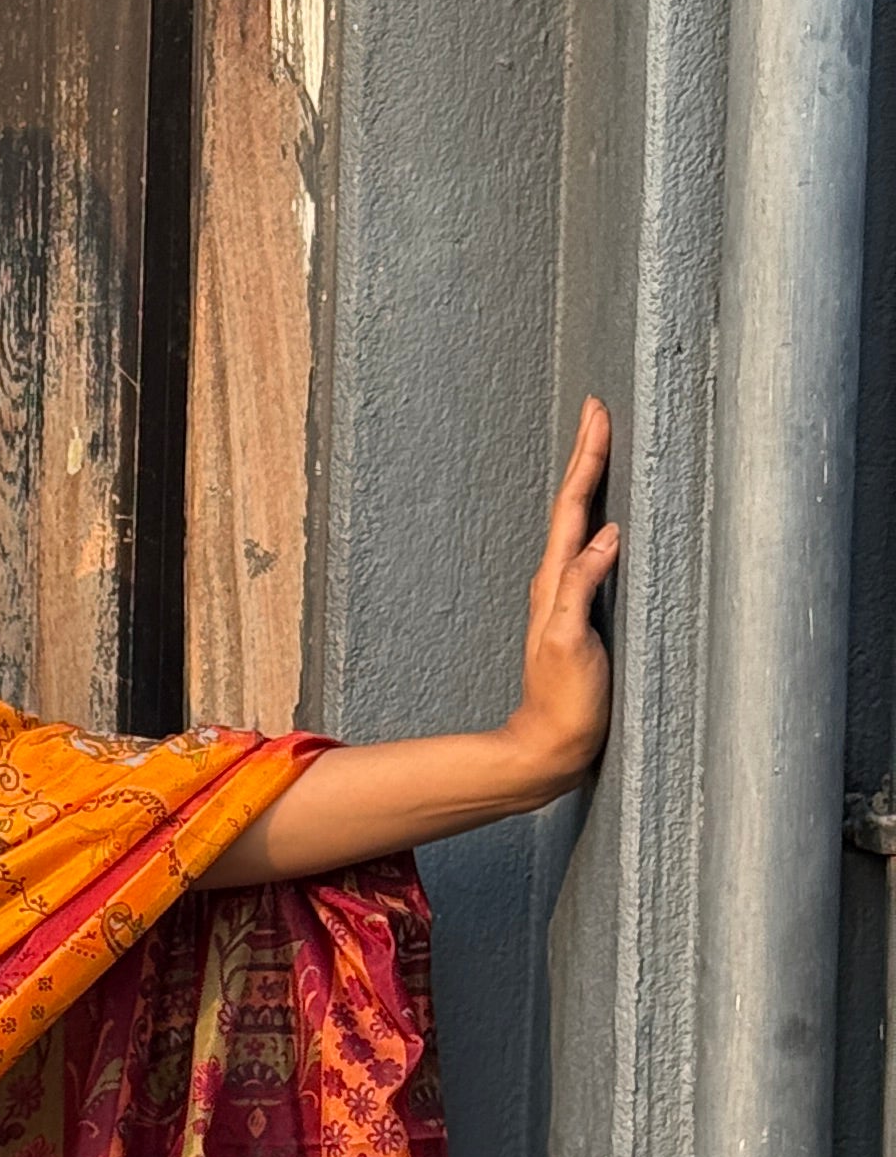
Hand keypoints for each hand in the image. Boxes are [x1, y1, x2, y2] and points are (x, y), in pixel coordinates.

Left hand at [499, 396, 619, 800]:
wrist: (550, 747)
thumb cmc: (563, 703)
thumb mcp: (570, 644)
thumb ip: (581, 590)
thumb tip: (606, 536)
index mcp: (555, 582)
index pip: (572, 508)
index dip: (586, 460)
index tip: (597, 414)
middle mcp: (555, 583)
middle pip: (571, 506)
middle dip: (585, 456)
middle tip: (596, 410)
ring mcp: (565, 597)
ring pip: (576, 524)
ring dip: (588, 484)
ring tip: (599, 447)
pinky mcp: (577, 614)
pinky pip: (587, 552)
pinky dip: (596, 523)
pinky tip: (607, 519)